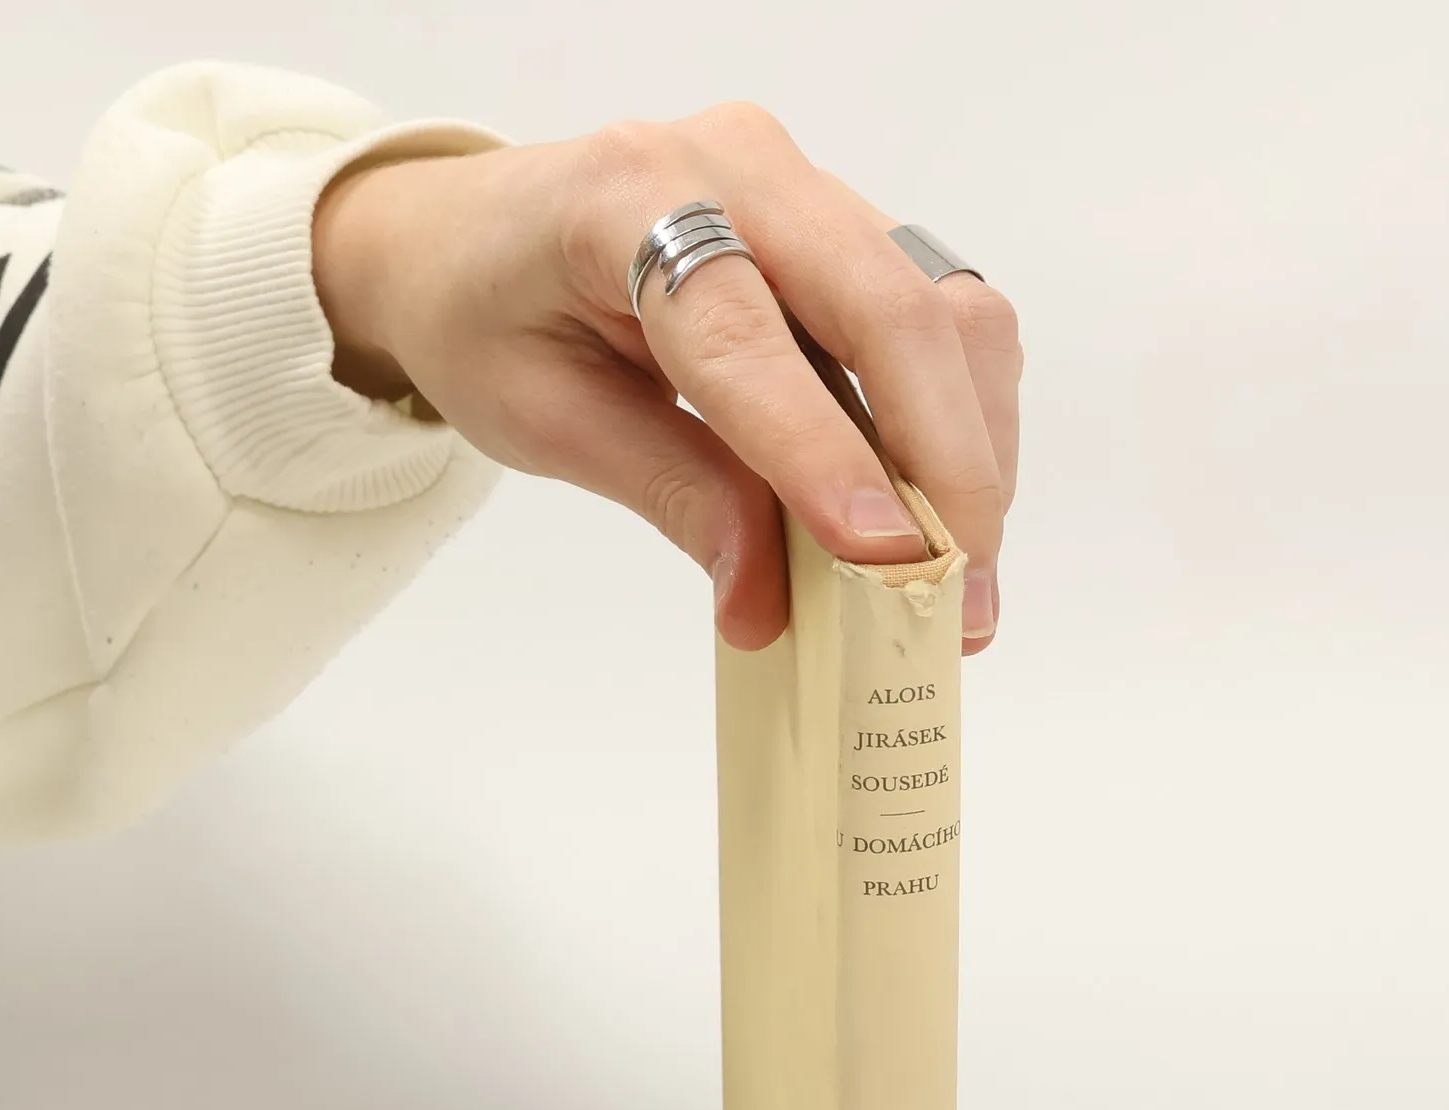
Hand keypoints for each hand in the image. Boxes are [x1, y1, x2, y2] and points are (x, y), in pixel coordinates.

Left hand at [312, 104, 1020, 651]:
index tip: (884, 556)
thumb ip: (667, 492)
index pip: (747, 332)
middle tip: (957, 598)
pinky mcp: (851, 228)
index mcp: (627, 197)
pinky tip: (943, 510)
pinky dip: (962, 423)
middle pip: (892, 307)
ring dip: (974, 451)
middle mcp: (739, 167)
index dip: (823, 450)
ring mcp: (809, 189)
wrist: (474, 235)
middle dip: (947, 465)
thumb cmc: (489, 315)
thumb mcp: (543, 419)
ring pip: (947, 309)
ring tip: (963, 576)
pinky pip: (945, 318)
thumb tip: (766, 604)